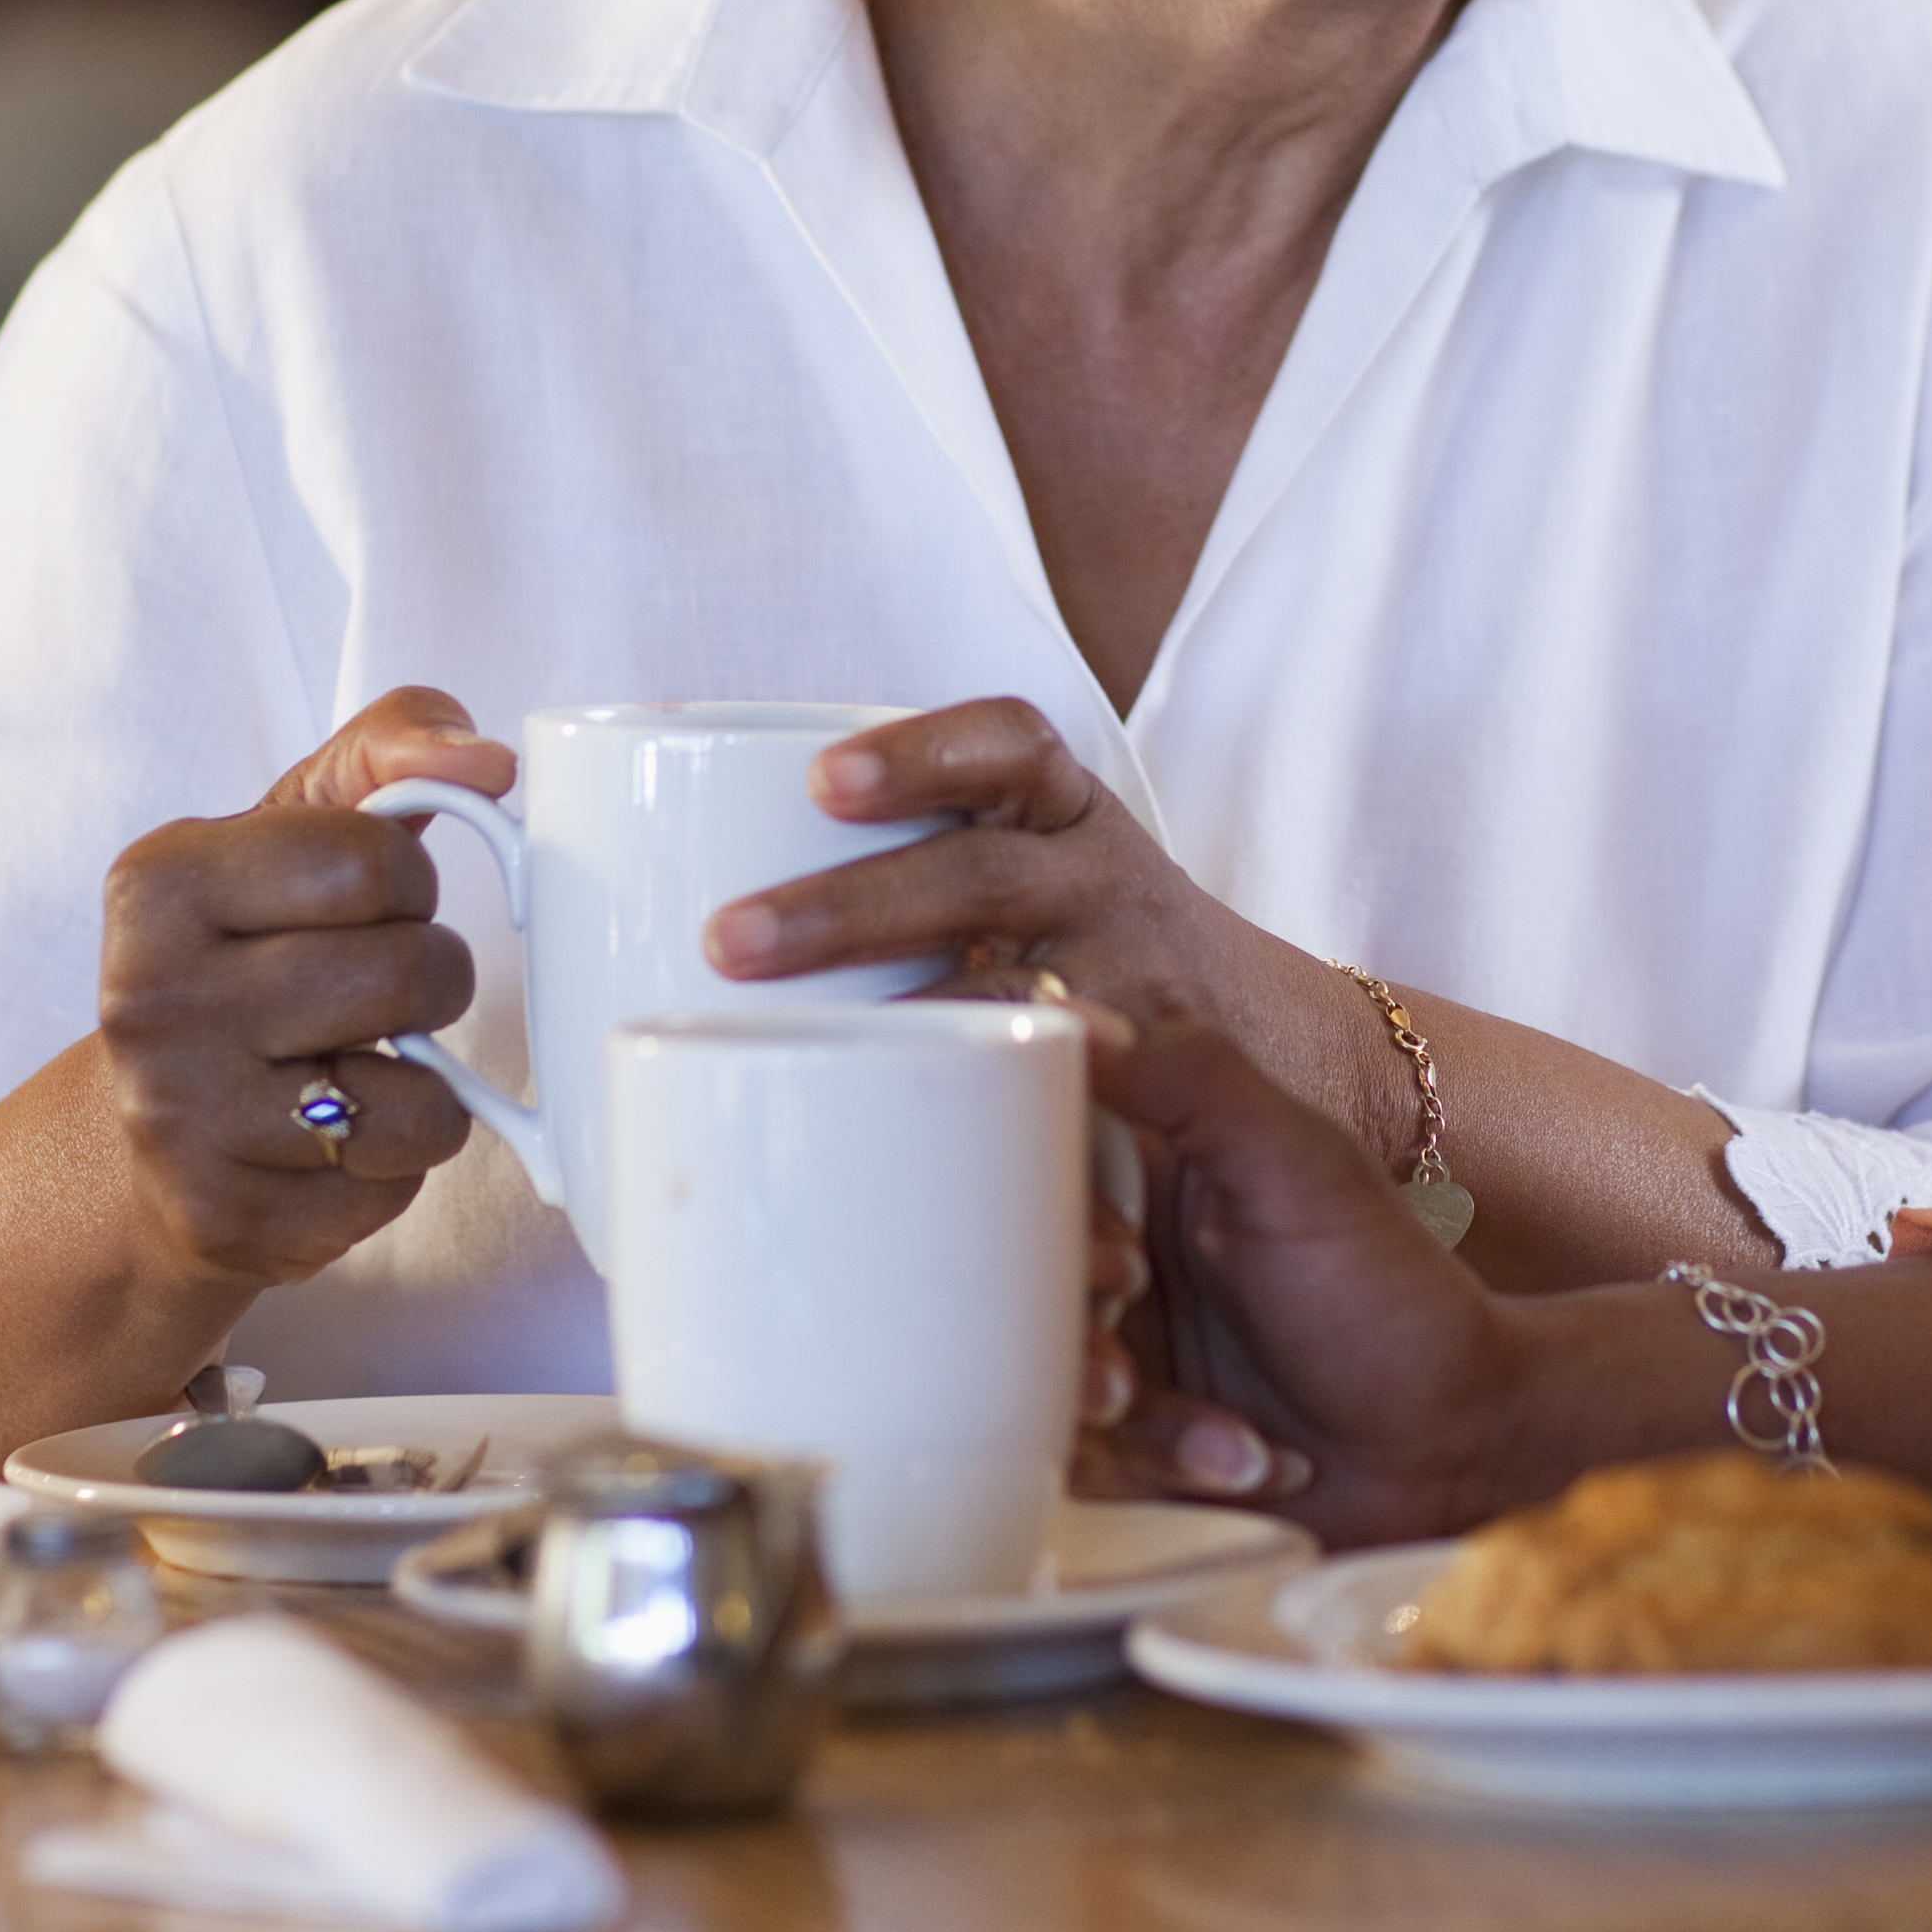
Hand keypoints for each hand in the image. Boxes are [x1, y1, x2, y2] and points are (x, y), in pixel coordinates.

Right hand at [85, 686, 512, 1291]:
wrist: (141, 1133)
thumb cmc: (243, 957)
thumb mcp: (289, 828)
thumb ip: (387, 751)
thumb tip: (487, 758)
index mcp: (159, 883)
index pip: (375, 859)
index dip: (405, 885)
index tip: (361, 908)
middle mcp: (150, 1001)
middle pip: (409, 975)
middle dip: (429, 980)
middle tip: (373, 994)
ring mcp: (180, 1121)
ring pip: (418, 1099)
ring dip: (421, 1085)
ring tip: (354, 1067)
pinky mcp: (224, 1221)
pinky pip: (392, 1190)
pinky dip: (388, 1169)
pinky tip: (325, 1147)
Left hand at [706, 699, 1403, 1165]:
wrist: (1288, 1038)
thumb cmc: (1091, 954)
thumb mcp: (1023, 876)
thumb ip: (901, 877)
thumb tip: (643, 924)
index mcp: (1057, 815)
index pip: (1008, 747)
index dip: (921, 752)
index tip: (824, 779)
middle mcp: (1098, 884)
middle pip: (981, 876)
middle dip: (851, 907)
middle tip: (732, 941)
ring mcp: (1135, 986)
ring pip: (1032, 996)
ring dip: (926, 1036)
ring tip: (832, 1077)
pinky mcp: (1166, 1090)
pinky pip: (1103, 1116)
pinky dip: (1036, 1153)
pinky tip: (966, 1183)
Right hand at [1075, 1015, 1539, 1549]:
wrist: (1454, 1441)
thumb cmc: (1394, 1292)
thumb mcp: (1301, 1164)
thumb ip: (1194, 1078)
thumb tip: (1071, 1019)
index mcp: (1140, 1167)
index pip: (1022, 1161)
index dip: (1033, 1210)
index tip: (1110, 1257)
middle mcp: (1113, 1253)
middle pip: (1005, 1279)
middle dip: (1063, 1328)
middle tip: (1125, 1350)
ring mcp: (1117, 1350)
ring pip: (1031, 1377)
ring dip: (1106, 1409)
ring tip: (1179, 1416)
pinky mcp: (1127, 1442)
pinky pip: (1082, 1461)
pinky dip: (1161, 1464)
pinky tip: (1243, 1456)